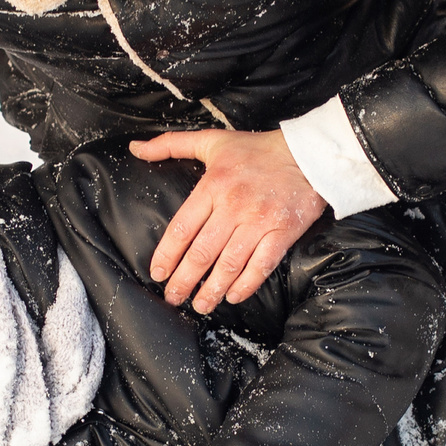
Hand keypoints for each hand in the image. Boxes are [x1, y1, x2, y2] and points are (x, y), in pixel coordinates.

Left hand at [129, 128, 326, 313]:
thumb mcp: (212, 140)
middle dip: (184, 281)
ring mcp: (260, 221)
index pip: (182, 228)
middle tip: (173, 298)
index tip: (158, 273)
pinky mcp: (283, 232)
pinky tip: (233, 295)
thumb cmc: (257, 149)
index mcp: (213, 185)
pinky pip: (261, 265)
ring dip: (212, 289)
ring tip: (200, 305)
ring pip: (229, 264)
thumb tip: (136, 148)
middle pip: (202, 252)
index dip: (167, 255)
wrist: (309, 154)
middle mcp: (234, 206)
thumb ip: (171, 144)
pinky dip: (246, 284)